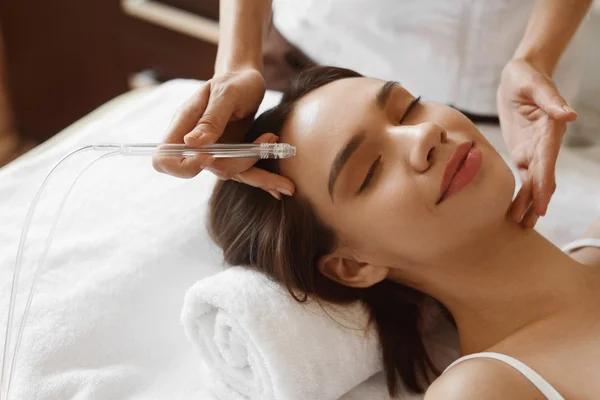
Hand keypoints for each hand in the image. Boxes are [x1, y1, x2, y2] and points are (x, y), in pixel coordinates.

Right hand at [152, 68, 294, 198]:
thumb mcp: (226, 93)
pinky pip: (245, 173)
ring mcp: (214, 151)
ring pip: (230, 174)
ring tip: (287, 184)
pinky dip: (263, 180)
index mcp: (185, 125)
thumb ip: (211, 118)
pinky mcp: (232, 156)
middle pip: (206, 170)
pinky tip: (281, 188)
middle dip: (240, 165)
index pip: (164, 159)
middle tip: (268, 144)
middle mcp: (196, 143)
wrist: (247, 80)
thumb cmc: (235, 81)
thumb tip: (191, 144)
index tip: (209, 155)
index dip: (183, 165)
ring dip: (260, 179)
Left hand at [497, 59, 577, 227]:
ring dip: (527, 201)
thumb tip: (569, 116)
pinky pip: (523, 175)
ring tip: (519, 223)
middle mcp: (544, 144)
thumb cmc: (527, 77)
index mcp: (549, 131)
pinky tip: (514, 208)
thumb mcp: (536, 85)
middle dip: (535, 201)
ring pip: (533, 181)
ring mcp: (533, 150)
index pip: (547, 162)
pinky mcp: (522, 151)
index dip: (544, 184)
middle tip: (526, 224)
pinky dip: (520, 192)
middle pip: (541, 177)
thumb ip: (551, 100)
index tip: (542, 205)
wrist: (519, 76)